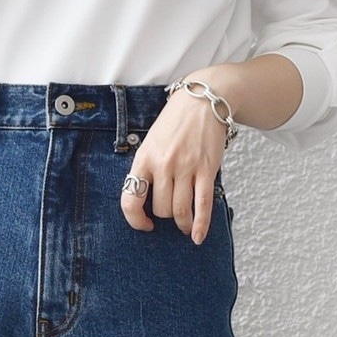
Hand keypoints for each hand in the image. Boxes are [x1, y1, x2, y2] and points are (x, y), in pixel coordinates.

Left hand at [120, 78, 227, 244]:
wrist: (203, 100)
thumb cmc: (175, 122)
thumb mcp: (151, 142)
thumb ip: (147, 169)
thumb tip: (147, 200)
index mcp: (144, 159)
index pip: (130, 200)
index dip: (135, 220)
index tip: (144, 225)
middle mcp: (163, 165)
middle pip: (161, 209)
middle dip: (165, 217)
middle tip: (171, 215)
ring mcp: (186, 168)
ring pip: (180, 211)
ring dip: (182, 224)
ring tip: (184, 226)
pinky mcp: (206, 169)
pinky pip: (202, 205)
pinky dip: (200, 224)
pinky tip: (197, 236)